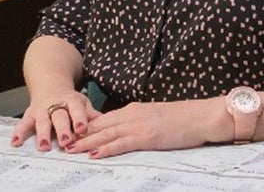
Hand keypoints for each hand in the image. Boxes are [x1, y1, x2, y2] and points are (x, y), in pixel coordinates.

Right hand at [11, 89, 99, 150]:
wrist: (51, 84)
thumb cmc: (70, 100)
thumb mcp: (83, 103)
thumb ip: (92, 115)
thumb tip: (106, 125)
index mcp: (71, 101)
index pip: (76, 109)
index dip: (79, 118)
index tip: (82, 128)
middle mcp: (56, 104)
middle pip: (59, 116)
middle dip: (62, 129)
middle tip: (66, 141)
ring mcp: (42, 109)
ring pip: (42, 121)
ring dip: (42, 134)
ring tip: (44, 146)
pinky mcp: (30, 114)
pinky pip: (24, 123)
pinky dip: (19, 132)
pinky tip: (16, 142)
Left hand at [67, 99, 218, 157]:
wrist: (201, 116)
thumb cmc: (182, 119)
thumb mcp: (155, 117)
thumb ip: (138, 122)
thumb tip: (125, 132)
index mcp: (133, 110)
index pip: (104, 119)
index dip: (85, 126)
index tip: (70, 132)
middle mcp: (132, 115)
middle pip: (100, 125)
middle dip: (79, 134)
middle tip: (62, 141)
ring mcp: (139, 125)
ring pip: (106, 134)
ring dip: (86, 142)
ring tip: (70, 149)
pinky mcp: (147, 136)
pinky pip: (122, 143)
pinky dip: (106, 149)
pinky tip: (94, 154)